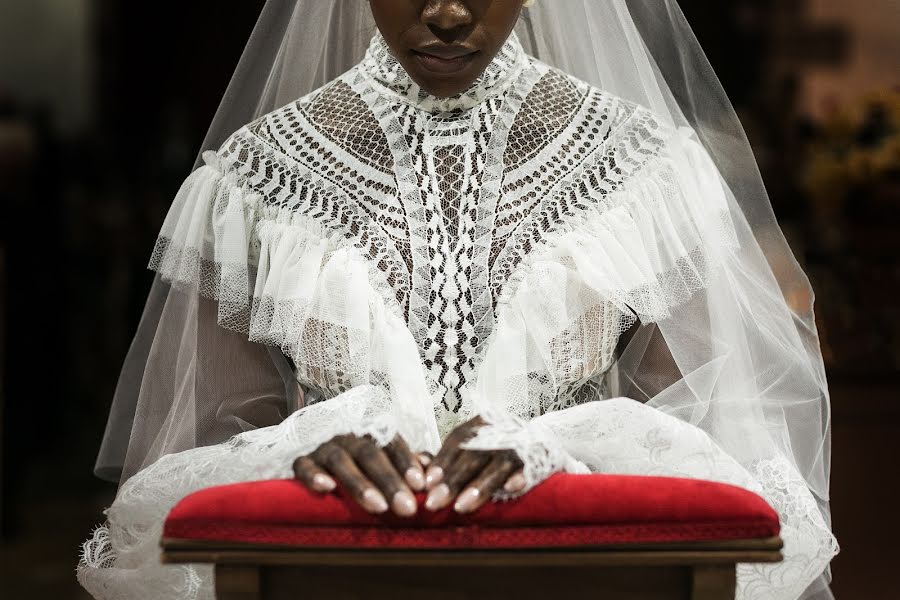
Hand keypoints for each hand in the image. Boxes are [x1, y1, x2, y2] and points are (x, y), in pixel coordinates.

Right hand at [293, 433, 425, 516]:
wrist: (316, 463)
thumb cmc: (359, 468)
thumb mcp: (386, 464)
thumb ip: (408, 465)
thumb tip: (430, 467)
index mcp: (372, 436)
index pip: (392, 444)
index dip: (406, 463)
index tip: (420, 485)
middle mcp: (349, 438)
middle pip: (370, 453)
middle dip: (390, 481)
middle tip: (407, 507)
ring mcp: (324, 448)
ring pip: (341, 460)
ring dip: (360, 483)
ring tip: (379, 506)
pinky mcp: (301, 461)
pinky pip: (303, 465)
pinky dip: (314, 475)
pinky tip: (327, 488)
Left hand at [424, 416, 526, 513]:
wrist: (540, 438)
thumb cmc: (495, 447)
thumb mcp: (470, 446)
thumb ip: (445, 458)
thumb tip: (418, 464)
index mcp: (479, 426)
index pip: (457, 441)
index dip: (442, 461)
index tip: (427, 483)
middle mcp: (498, 432)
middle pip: (473, 456)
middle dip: (453, 480)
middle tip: (435, 501)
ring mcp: (518, 445)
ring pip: (497, 465)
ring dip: (479, 486)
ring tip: (461, 506)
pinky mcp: (536, 458)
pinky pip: (528, 468)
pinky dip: (519, 477)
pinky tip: (511, 488)